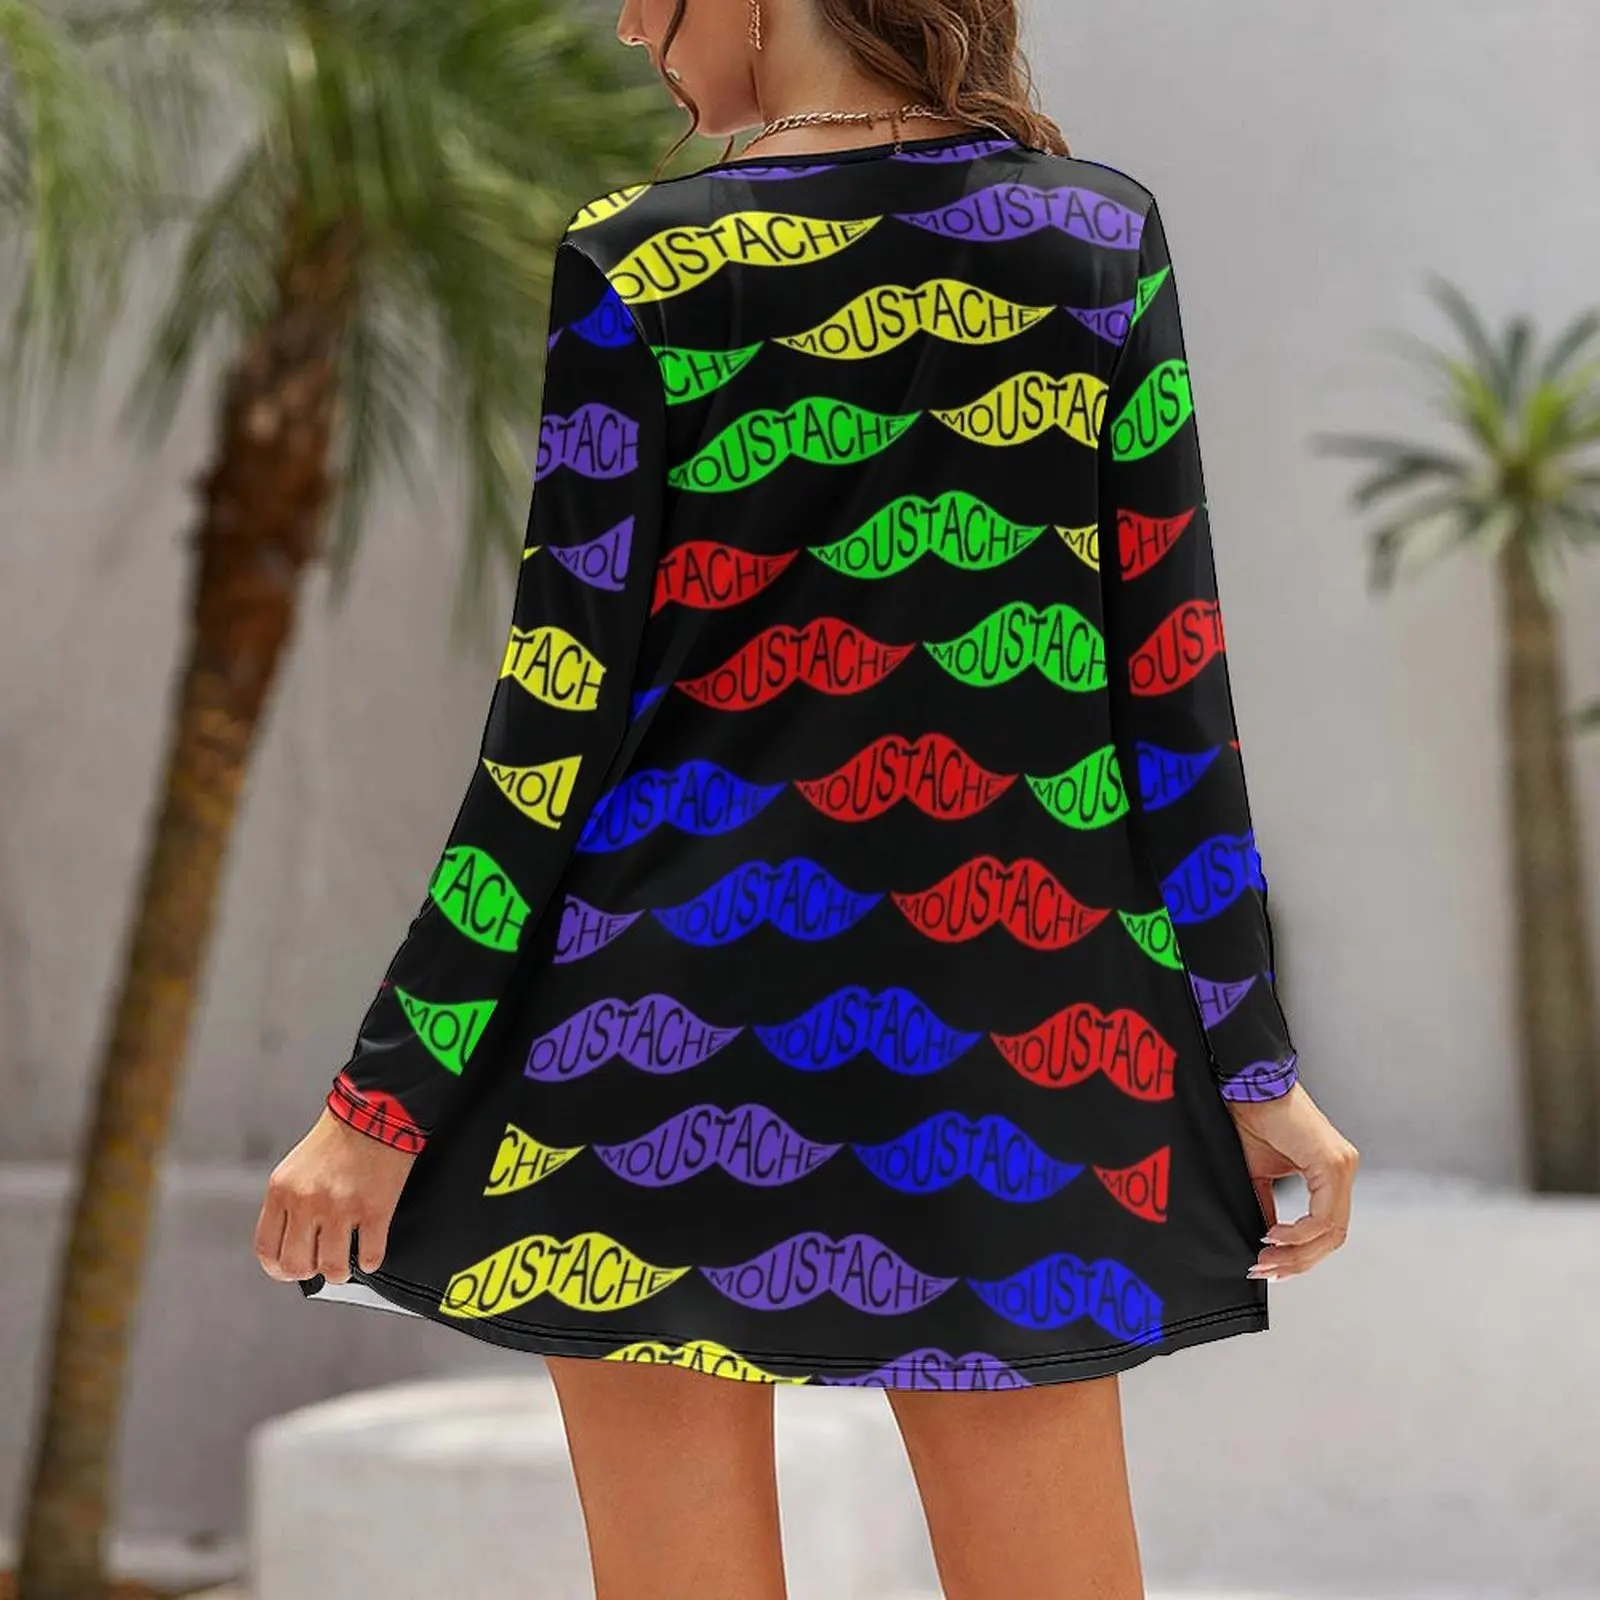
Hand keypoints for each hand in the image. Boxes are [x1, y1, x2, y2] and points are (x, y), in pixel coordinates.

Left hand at [253, 1107, 416, 1283]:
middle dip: (310, 1271)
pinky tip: (370, 1251)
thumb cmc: (338, 1137)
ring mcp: (341, 1206)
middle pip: (296, 1265)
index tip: (290, 1270)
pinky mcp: (375, 1208)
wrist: (375, 1112)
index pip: (267, 1249)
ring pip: (333, 1267)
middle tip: (320, 1264)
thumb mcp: (296, 1168)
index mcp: (283, 1190)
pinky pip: (370, 1256)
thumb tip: (295, 1242)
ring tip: (347, 1262)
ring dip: (341, 1272)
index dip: (278, 1268)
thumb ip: (289, 1204)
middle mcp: (307, 1200)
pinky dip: (370, 1260)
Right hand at [1226, 1080, 1358, 1280]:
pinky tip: (1273, 1234)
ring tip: (1265, 1257)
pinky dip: (1298, 1233)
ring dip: (1296, 1253)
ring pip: (1331, 1232)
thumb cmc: (1249, 1119)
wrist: (1246, 1085)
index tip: (1268, 1267)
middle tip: (1264, 1269)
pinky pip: (1323, 1216)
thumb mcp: (1258, 1175)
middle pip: (1332, 1238)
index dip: (1300, 1256)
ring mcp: (1341, 1167)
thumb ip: (1268, 1207)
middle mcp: (1342, 1170)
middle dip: (1297, 1261)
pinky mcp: (1333, 1164)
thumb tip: (1267, 1244)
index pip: (1326, 1229)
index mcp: (1328, 1173)